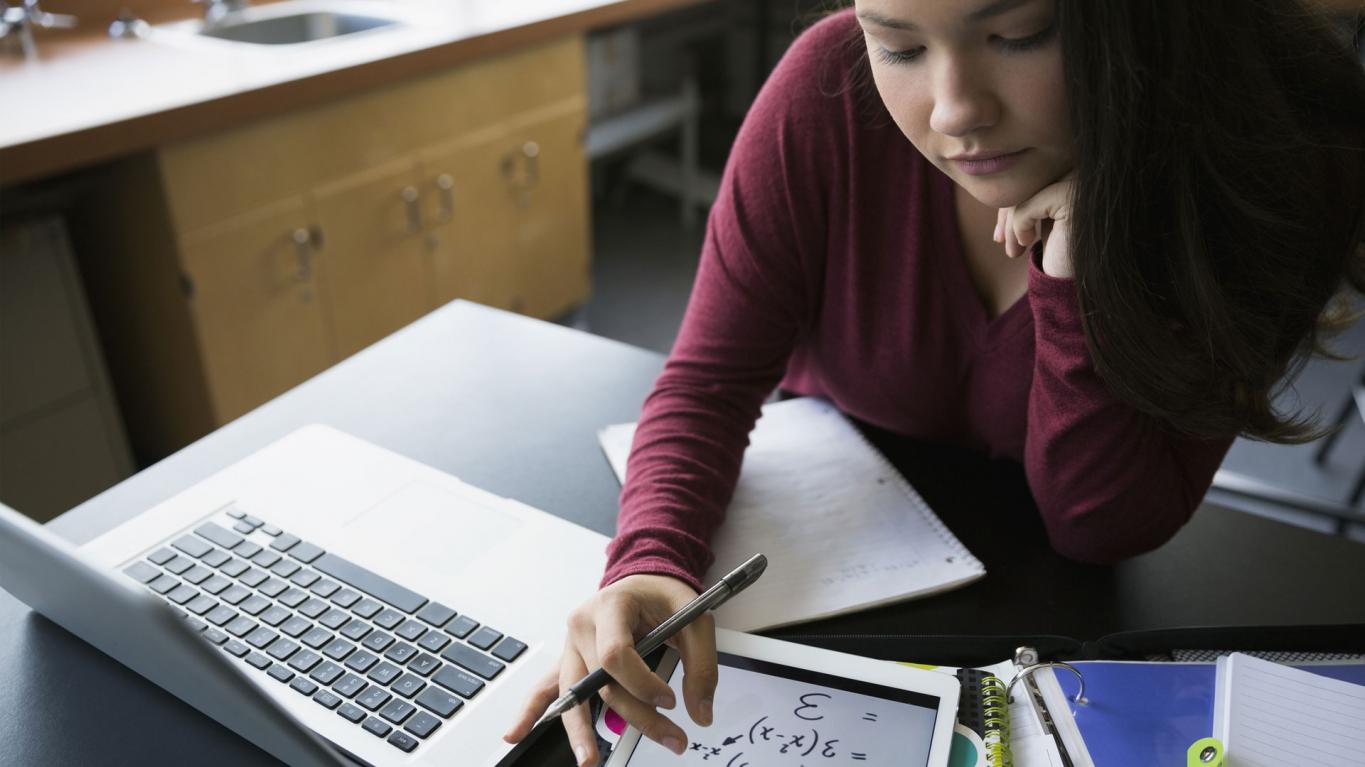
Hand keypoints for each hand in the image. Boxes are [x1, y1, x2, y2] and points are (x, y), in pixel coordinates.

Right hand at [503, 573, 717, 765]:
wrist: (643, 580)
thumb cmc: (663, 597)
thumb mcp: (695, 619)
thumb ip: (702, 665)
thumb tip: (700, 714)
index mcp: (610, 606)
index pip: (616, 653)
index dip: (642, 683)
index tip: (670, 699)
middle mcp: (582, 625)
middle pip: (601, 681)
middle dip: (636, 716)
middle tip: (672, 739)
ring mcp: (571, 644)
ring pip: (574, 692)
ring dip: (581, 728)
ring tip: (589, 760)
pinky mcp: (571, 660)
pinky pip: (546, 686)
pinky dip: (531, 710)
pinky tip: (516, 733)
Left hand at [995, 171, 1075, 277]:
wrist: (1080, 281)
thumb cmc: (1063, 249)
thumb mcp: (1043, 215)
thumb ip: (1029, 190)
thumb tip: (991, 176)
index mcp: (1078, 166)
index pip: (1032, 172)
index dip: (1011, 200)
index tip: (1000, 229)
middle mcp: (1083, 167)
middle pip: (1027, 178)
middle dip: (1007, 212)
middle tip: (999, 240)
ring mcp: (1079, 179)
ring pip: (1023, 191)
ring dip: (1010, 224)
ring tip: (1012, 250)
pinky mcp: (1070, 196)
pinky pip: (1026, 205)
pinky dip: (1018, 227)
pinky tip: (1026, 243)